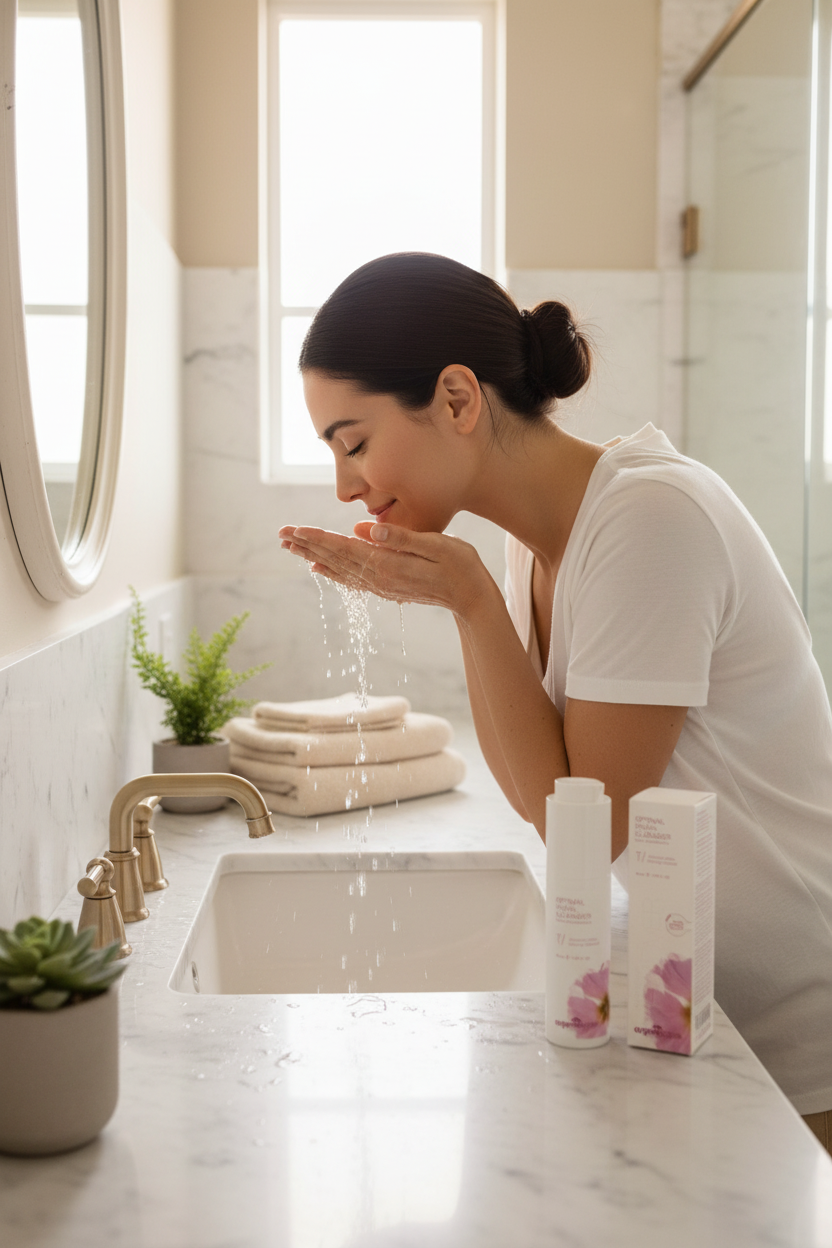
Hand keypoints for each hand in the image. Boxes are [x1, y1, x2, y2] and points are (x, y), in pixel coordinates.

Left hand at [278, 521, 491, 616]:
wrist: (472, 597)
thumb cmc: (461, 565)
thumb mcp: (437, 545)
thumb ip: (401, 538)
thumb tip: (366, 529)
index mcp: (387, 564)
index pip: (344, 548)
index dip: (317, 538)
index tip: (294, 530)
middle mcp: (379, 578)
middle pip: (335, 559)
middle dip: (306, 545)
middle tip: (280, 535)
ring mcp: (381, 585)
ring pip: (338, 569)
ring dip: (313, 556)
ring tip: (291, 547)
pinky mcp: (386, 588)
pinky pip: (350, 579)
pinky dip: (331, 572)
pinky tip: (318, 569)